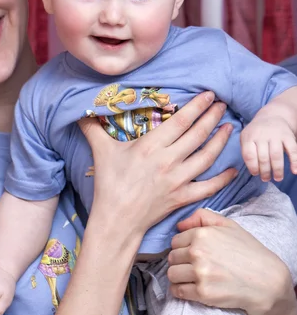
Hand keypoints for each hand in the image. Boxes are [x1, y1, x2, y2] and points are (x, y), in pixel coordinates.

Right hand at [79, 92, 236, 237]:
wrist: (117, 220)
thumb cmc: (109, 184)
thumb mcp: (101, 152)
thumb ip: (93, 129)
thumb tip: (80, 111)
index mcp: (150, 146)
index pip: (180, 121)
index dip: (197, 106)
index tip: (208, 95)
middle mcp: (168, 161)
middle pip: (197, 135)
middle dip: (212, 117)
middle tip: (222, 104)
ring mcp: (179, 180)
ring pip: (207, 157)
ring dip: (220, 141)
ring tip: (228, 127)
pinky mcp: (183, 197)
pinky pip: (209, 186)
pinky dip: (223, 178)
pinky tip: (233, 168)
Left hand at [167, 208, 290, 313]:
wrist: (267, 281)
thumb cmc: (249, 252)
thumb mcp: (229, 225)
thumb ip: (202, 217)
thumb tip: (179, 225)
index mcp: (202, 234)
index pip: (175, 241)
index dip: (182, 247)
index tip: (191, 253)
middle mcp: (198, 252)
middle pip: (172, 257)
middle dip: (179, 261)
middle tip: (192, 266)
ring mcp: (200, 273)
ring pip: (171, 274)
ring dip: (178, 276)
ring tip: (189, 277)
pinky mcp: (203, 293)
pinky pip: (177, 291)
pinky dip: (180, 290)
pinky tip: (189, 288)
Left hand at [241, 115, 296, 181]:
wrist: (272, 115)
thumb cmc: (256, 132)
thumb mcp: (246, 137)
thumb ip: (247, 151)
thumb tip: (253, 170)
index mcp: (249, 137)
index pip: (249, 155)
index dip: (252, 167)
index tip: (256, 174)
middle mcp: (262, 135)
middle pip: (263, 157)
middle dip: (265, 171)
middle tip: (266, 179)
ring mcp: (275, 135)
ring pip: (276, 155)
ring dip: (278, 170)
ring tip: (278, 178)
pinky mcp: (288, 136)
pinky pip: (292, 150)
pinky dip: (294, 162)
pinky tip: (294, 171)